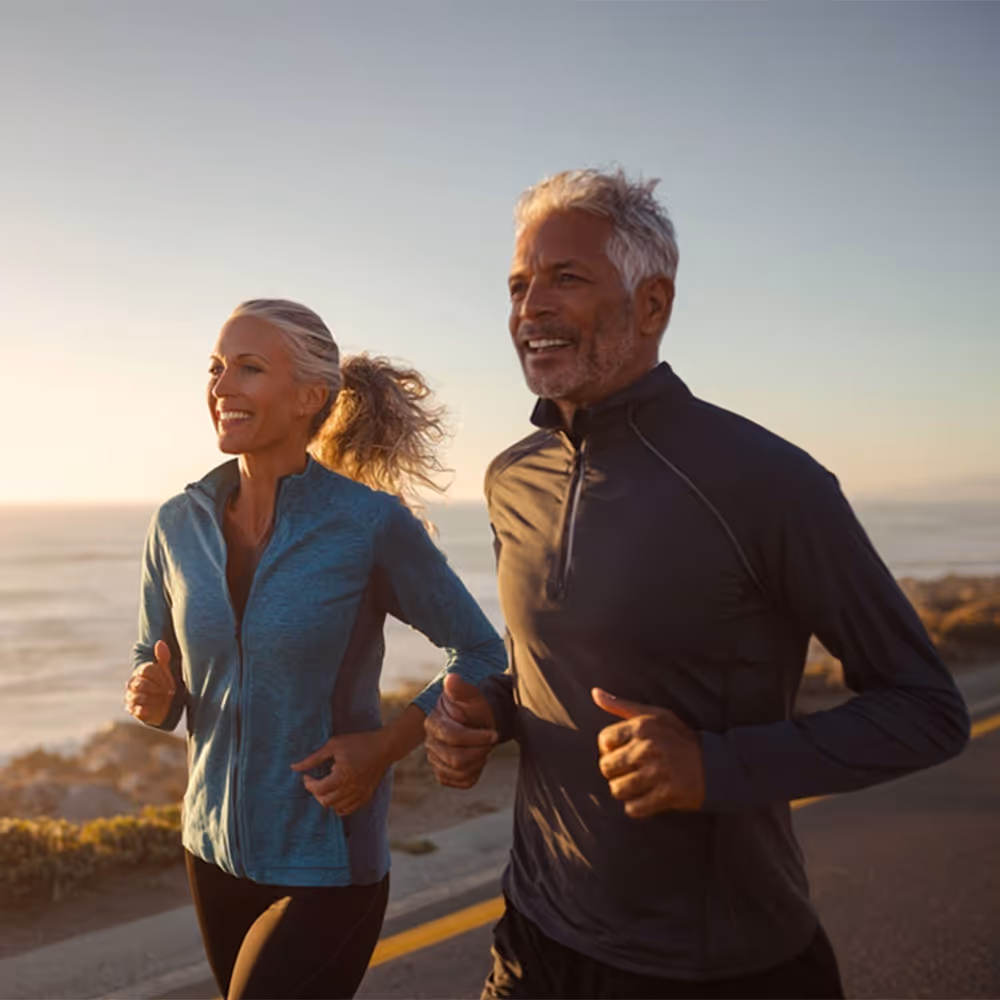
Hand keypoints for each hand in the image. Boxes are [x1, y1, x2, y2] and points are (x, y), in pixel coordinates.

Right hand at [125, 640, 176, 725]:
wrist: (163, 702)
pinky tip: (154, 708)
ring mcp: (131, 696)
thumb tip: (160, 642)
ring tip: (164, 699)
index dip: (161, 676)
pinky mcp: (132, 709)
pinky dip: (146, 709)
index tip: (172, 683)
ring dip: (154, 698)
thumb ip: (163, 657)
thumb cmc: (164, 683)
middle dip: (157, 688)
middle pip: (141, 684)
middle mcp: (133, 683)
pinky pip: (136, 709)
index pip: (147, 669)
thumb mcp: (166, 670)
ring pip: (139, 697)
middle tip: (169, 692)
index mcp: (141, 671)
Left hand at [292, 730, 392, 816]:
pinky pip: (347, 810)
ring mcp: (359, 795)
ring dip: (326, 799)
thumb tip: (294, 767)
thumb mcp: (334, 745)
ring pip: (335, 807)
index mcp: (341, 776)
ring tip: (327, 785)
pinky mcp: (365, 797)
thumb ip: (313, 758)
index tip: (307, 775)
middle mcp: (350, 789)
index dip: (308, 784)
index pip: (317, 790)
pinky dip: (339, 806)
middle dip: (316, 792)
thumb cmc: (358, 743)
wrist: (384, 747)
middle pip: (324, 801)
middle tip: (316, 780)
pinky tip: (337, 794)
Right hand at [424, 674, 497, 788]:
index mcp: (433, 722)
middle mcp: (430, 742)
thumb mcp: (473, 697)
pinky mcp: (443, 774)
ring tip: (484, 748)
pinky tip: (478, 759)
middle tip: (490, 741)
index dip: (476, 738)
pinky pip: (462, 782)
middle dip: (480, 750)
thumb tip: (452, 679)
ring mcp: (434, 760)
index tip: (494, 734)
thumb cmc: (475, 708)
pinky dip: (476, 773)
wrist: (478, 722)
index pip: (452, 736)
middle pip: (456, 758)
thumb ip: (462, 689)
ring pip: (459, 772)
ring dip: (479, 761)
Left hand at [593, 687, 704, 816]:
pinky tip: (648, 798)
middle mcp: (648, 747)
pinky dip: (637, 807)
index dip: (610, 749)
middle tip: (632, 770)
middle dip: (616, 771)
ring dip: (625, 791)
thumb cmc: (680, 738)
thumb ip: (622, 706)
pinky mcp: (667, 794)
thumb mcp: (655, 715)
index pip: (604, 741)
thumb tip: (595, 693)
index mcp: (642, 726)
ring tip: (638, 784)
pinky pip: (633, 808)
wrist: (716, 764)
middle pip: (606, 767)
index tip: (623, 752)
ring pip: (617, 789)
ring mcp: (657, 772)